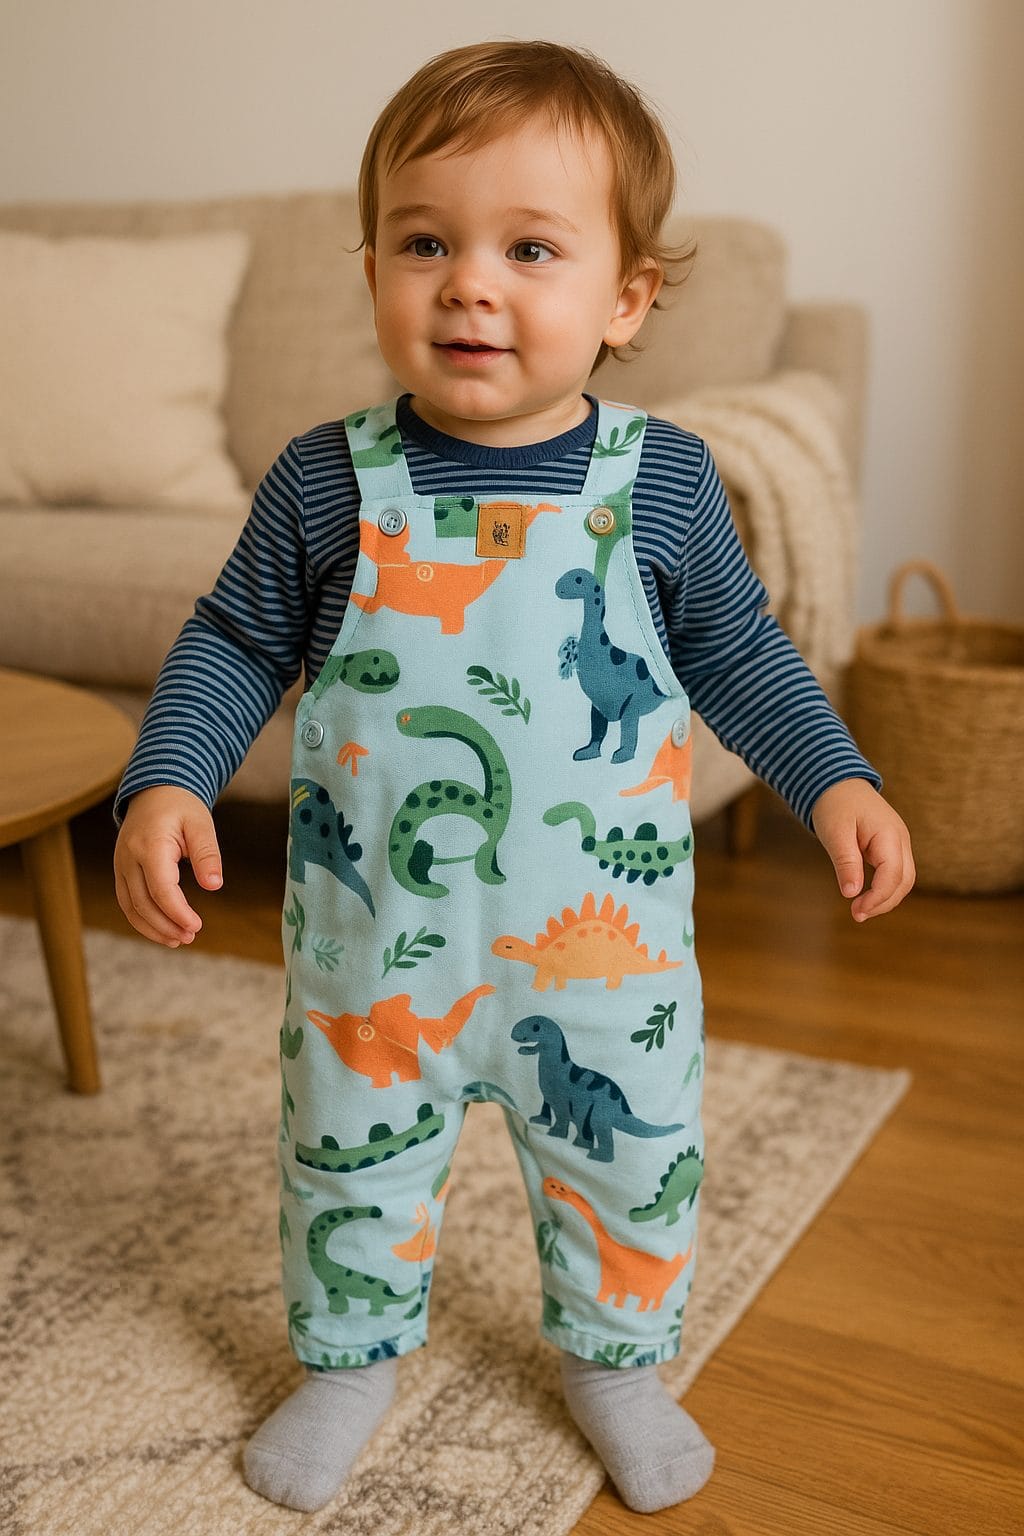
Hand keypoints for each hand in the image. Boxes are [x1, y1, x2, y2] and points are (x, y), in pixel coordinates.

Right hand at [114, 785, 222, 946]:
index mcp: (150, 845)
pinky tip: (162, 930)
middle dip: (166, 925)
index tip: (197, 926)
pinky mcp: (120, 871)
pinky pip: (127, 901)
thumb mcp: (201, 824)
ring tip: (178, 940)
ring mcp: (120, 865)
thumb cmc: (181, 807)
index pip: (161, 889)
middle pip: (143, 902)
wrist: (155, 791)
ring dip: (152, 928)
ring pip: (130, 906)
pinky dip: (142, 920)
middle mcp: (128, 857)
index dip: (177, 913)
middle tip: (190, 937)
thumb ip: (207, 855)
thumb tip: (214, 885)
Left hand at [810, 778, 914, 921]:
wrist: (838, 782)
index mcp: (889, 834)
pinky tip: (865, 896)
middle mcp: (900, 839)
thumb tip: (851, 893)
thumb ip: (845, 862)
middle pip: (905, 881)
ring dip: (885, 898)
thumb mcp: (835, 833)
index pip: (893, 875)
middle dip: (884, 902)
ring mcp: (899, 842)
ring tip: (860, 909)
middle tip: (857, 914)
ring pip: (903, 879)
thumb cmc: (835, 804)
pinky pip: (895, 872)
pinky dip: (884, 888)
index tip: (857, 911)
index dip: (878, 898)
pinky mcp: (891, 846)